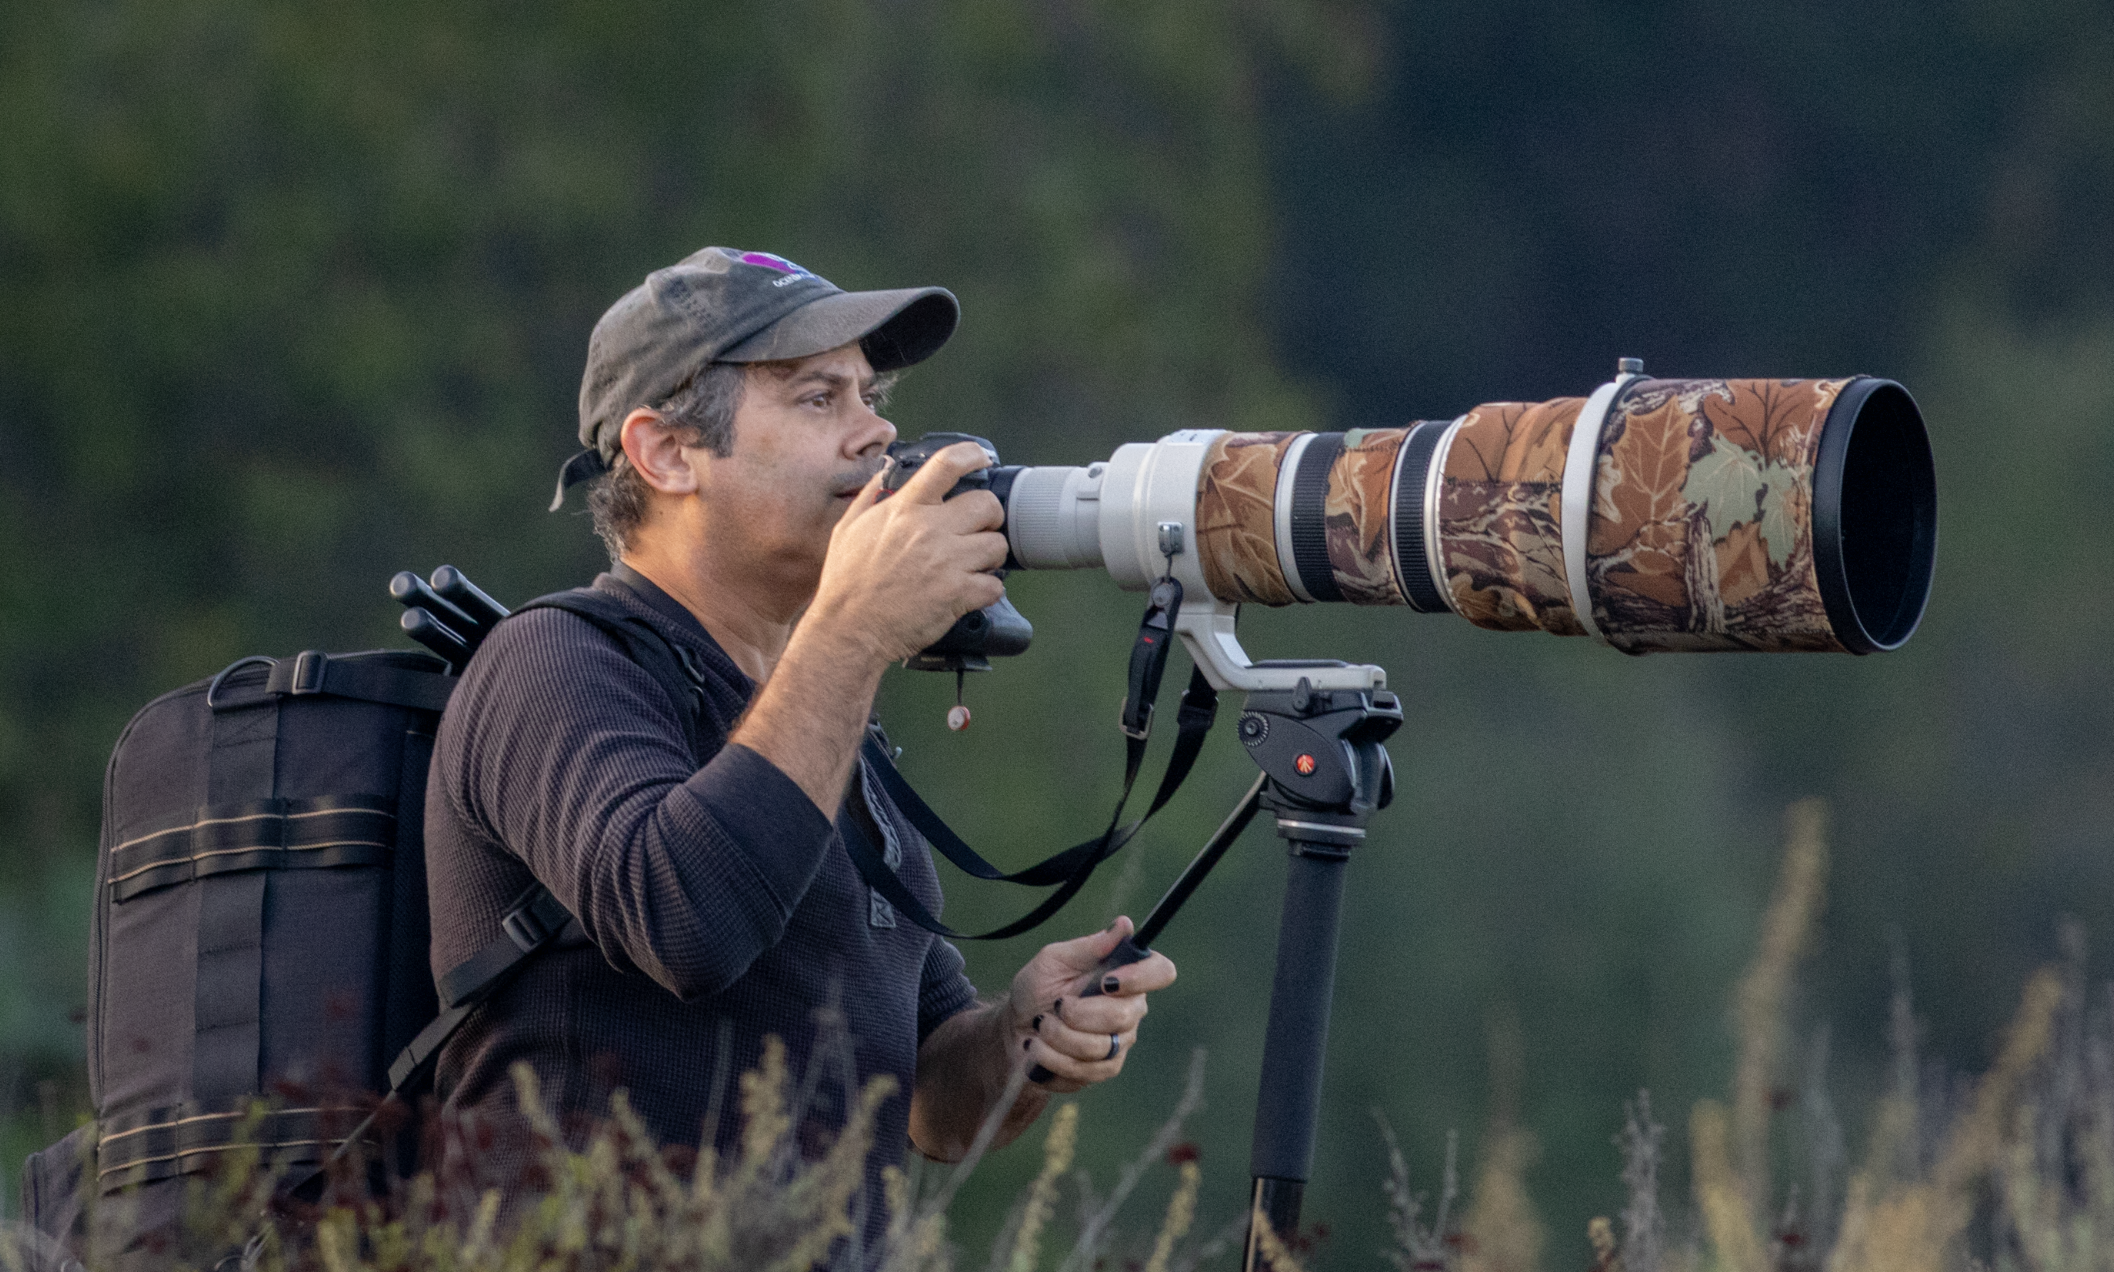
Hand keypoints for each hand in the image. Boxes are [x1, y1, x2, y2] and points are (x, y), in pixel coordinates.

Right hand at [805, 441, 1007, 667]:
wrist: (848, 629)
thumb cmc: (846, 583)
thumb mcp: (848, 528)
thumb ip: (871, 495)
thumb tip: (886, 471)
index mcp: (904, 509)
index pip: (947, 465)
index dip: (972, 455)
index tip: (982, 459)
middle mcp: (929, 529)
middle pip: (988, 505)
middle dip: (989, 517)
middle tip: (979, 530)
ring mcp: (946, 561)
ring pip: (997, 545)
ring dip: (990, 556)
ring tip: (974, 565)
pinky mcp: (957, 593)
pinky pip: (995, 585)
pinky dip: (987, 590)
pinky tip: (970, 592)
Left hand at [1006, 917, 1177, 1092]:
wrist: (1014, 1029)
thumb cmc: (1037, 988)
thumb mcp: (1054, 960)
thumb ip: (1089, 946)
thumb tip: (1125, 924)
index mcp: (1125, 976)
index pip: (1160, 972)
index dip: (1140, 977)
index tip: (1106, 981)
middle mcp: (1130, 1009)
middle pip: (1124, 1016)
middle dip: (1077, 1014)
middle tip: (1056, 1006)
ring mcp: (1119, 1042)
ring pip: (1100, 1048)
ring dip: (1058, 1036)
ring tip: (1040, 1027)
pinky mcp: (1104, 1069)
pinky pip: (1086, 1071)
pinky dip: (1053, 1059)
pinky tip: (1038, 1048)